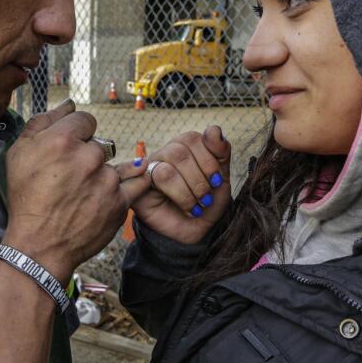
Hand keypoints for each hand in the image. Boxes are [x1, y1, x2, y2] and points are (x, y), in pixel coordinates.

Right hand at [3, 101, 148, 280]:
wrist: (39, 245)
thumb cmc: (26, 198)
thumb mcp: (19, 154)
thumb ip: (43, 122)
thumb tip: (68, 104)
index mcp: (62, 140)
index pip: (85, 120)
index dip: (76, 134)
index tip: (68, 150)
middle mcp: (88, 157)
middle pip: (100, 144)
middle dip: (88, 156)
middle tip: (72, 177)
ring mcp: (107, 181)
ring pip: (115, 164)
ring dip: (104, 174)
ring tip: (86, 193)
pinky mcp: (120, 202)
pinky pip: (136, 184)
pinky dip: (129, 185)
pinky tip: (117, 190)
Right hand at [133, 126, 230, 244]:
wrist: (195, 233)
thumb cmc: (206, 204)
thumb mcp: (221, 178)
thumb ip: (220, 152)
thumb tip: (213, 130)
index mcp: (186, 148)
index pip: (194, 137)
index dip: (209, 157)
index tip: (217, 179)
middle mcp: (167, 153)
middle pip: (181, 148)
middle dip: (201, 175)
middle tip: (208, 196)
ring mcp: (151, 167)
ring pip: (171, 161)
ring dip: (191, 186)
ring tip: (198, 204)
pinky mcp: (140, 184)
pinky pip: (159, 176)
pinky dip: (181, 194)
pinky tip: (188, 207)